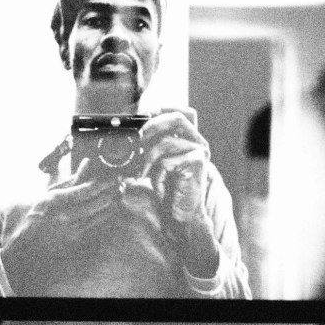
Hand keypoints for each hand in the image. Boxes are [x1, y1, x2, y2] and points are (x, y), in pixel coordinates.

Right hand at [1, 159, 118, 292]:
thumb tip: (86, 164)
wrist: (27, 240)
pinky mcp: (74, 237)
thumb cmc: (38, 211)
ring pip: (95, 214)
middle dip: (109, 193)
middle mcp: (63, 214)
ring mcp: (69, 227)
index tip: (112, 178)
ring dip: (110, 203)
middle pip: (93, 203)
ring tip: (119, 194)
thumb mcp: (50, 192)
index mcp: (55, 200)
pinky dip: (104, 215)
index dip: (101, 184)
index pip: (83, 191)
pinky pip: (93, 224)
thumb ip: (71, 179)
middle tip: (121, 184)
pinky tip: (112, 208)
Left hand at [139, 109, 220, 277]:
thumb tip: (123, 133)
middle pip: (177, 117)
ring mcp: (200, 150)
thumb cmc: (167, 189)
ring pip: (166, 142)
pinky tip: (159, 186)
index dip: (160, 110)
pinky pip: (167, 161)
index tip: (140, 116)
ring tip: (140, 173)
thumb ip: (146, 146)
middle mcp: (197, 140)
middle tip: (135, 141)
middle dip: (151, 126)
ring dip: (146, 158)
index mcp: (189, 137)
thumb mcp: (153, 163)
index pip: (179, 111)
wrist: (180, 214)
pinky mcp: (198, 163)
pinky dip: (157, 174)